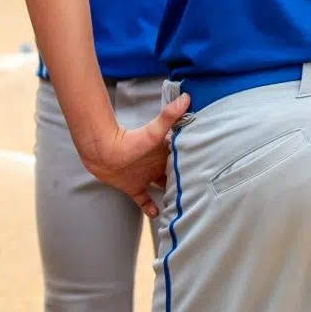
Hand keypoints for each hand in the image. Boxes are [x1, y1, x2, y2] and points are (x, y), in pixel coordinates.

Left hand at [80, 94, 189, 216]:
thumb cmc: (128, 140)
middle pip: (175, 174)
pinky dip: (151, 208)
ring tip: (185, 205)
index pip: (183, 158)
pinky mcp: (134, 187)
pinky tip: (157, 214)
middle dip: (185, 181)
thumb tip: (186, 97)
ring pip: (163, 187)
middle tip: (200, 191)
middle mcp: (157, 164)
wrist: (101, 151)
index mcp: (164, 152)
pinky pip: (145, 200)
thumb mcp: (153, 132)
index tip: (209, 170)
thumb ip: (169, 115)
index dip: (194, 163)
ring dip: (171, 195)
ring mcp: (145, 176)